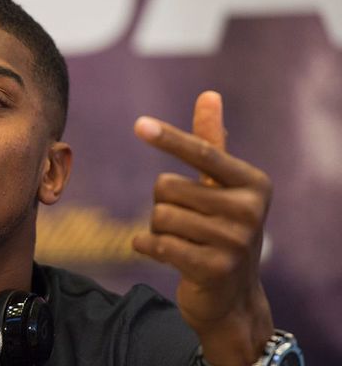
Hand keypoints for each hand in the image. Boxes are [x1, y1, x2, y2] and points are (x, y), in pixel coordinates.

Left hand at [132, 91, 272, 364]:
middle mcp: (249, 210)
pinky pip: (154, 243)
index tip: (139, 124)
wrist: (231, 298)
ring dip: (158, 228)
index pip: (202, 153)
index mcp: (253, 183)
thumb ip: (212, 142)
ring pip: (158, 215)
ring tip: (183, 241)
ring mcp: (233, 242)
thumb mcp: (222, 186)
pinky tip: (167, 255)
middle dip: (163, 203)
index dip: (169, 138)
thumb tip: (209, 94)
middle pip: (166, 187)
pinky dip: (147, 246)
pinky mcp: (212, 269)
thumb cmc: (221, 230)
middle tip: (187, 222)